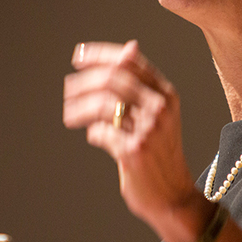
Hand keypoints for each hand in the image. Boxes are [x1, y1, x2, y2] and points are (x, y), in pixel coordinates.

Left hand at [62, 40, 201, 227]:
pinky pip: (101, 133)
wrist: (174, 196)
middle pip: (113, 79)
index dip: (100, 55)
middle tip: (68, 88)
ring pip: (103, 104)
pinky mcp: (134, 151)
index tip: (78, 55)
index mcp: (167, 94)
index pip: (130, 62)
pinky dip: (93, 133)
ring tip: (69, 114)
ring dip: (80, 107)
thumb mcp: (159, 113)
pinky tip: (93, 136)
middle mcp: (160, 108)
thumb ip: (143, 84)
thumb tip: (130, 45)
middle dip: (85, 81)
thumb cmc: (160, 152)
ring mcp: (148, 129)